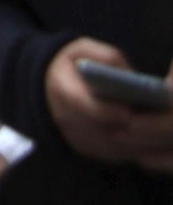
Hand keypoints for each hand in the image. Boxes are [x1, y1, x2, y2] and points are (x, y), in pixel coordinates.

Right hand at [45, 39, 172, 170]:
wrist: (46, 85)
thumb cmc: (71, 63)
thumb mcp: (82, 48)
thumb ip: (105, 57)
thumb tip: (131, 75)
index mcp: (62, 90)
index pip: (83, 106)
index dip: (106, 111)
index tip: (128, 110)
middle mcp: (66, 119)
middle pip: (102, 133)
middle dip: (131, 131)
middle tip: (154, 126)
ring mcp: (75, 138)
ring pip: (111, 149)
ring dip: (136, 145)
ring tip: (157, 136)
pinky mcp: (86, 150)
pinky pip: (113, 156)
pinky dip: (133, 150)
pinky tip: (150, 142)